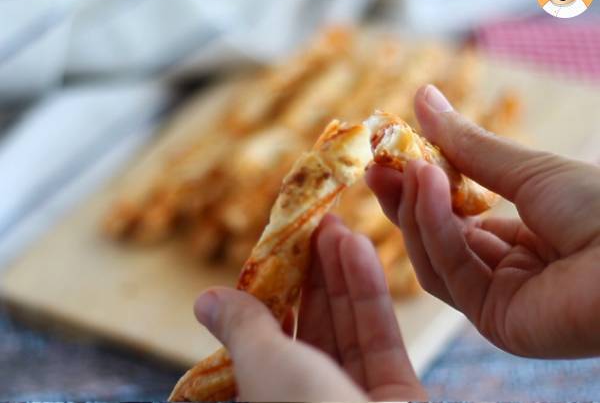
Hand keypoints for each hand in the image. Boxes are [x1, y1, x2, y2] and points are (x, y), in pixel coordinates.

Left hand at [194, 215, 425, 401]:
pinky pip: (380, 338)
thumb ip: (242, 329)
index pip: (270, 339)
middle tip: (314, 226)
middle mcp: (312, 401)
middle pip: (313, 328)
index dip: (275, 291)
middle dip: (313, 274)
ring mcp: (357, 401)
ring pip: (348, 327)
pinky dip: (370, 293)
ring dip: (342, 274)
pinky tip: (358, 248)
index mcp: (270, 401)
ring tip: (335, 225)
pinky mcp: (399, 397)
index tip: (281, 250)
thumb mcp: (265, 369)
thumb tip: (205, 299)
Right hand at [367, 84, 599, 358]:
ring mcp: (498, 298)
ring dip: (416, 209)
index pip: (453, 213)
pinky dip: (435, 227)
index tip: (390, 151)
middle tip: (374, 164)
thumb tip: (422, 97)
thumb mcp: (525, 169)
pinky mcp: (494, 321)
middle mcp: (504, 269)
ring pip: (434, 256)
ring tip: (406, 167)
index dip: (421, 184)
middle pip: (435, 238)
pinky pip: (449, 271)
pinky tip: (429, 187)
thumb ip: (466, 144)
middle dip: (404, 200)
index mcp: (519, 236)